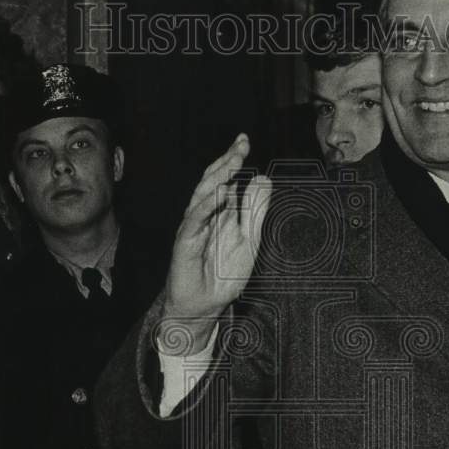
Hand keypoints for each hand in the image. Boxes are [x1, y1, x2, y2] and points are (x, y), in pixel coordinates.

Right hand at [160, 134, 271, 354]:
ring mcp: (193, 227)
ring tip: (232, 162)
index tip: (244, 141)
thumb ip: (256, 211)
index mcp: (219, 212)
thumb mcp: (250, 240)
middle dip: (226, 161)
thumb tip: (264, 179)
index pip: (224, 179)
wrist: (204, 306)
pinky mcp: (185, 242)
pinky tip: (219, 193)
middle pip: (212, 181)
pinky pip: (195, 220)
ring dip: (217, 177)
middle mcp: (204, 215)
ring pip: (202, 196)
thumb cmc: (223, 274)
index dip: (232, 159)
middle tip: (240, 145)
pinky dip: (206, 205)